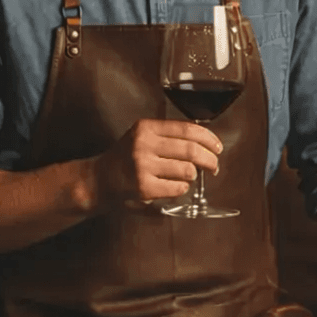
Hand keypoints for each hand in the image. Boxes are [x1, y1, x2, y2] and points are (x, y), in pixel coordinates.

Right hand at [93, 119, 221, 206]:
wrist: (99, 180)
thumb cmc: (126, 158)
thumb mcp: (143, 137)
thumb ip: (169, 135)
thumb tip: (206, 142)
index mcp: (146, 127)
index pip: (187, 129)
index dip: (208, 138)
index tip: (217, 147)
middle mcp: (144, 144)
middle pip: (191, 150)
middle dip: (210, 160)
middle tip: (214, 166)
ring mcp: (142, 166)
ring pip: (187, 170)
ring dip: (194, 175)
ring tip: (188, 177)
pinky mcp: (143, 187)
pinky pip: (178, 188)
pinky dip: (183, 188)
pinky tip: (175, 187)